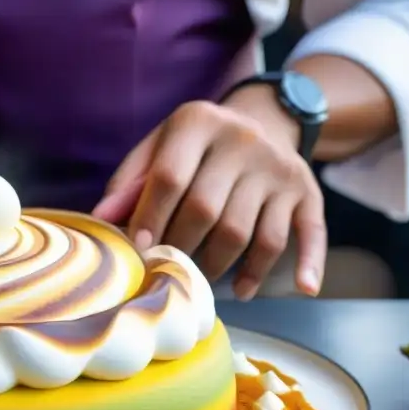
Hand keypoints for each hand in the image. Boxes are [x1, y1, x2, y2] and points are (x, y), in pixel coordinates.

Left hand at [92, 92, 325, 298]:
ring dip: (219, 268)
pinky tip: (297, 288)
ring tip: (199, 284)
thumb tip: (101, 220)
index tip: (138, 252)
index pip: (169, 177)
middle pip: (206, 211)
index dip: (150, 218)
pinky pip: (306, 233)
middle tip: (166, 273)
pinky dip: (305, 264)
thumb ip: (131, 181)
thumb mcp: (160, 147)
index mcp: (198, 123)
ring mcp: (278, 168)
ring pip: (245, 233)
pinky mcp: (307, 190)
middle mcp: (243, 140)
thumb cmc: (195, 147)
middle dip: (181, 249)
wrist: (263, 120)